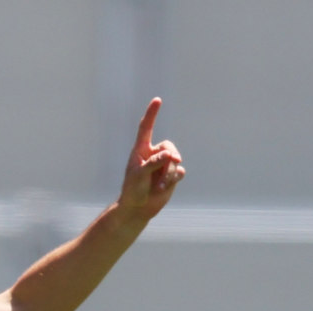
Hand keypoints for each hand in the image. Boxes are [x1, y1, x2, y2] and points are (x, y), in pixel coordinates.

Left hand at [117, 98, 184, 222]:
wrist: (138, 208)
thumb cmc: (133, 190)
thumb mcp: (139, 175)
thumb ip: (153, 163)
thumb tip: (170, 155)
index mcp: (141, 150)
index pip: (146, 128)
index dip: (152, 114)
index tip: (157, 100)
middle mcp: (153, 155)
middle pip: (169, 147)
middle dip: (170, 157)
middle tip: (172, 162)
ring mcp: (163, 165)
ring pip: (175, 161)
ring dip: (169, 174)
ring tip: (160, 186)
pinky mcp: (171, 176)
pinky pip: (180, 171)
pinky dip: (174, 179)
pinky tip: (165, 187)